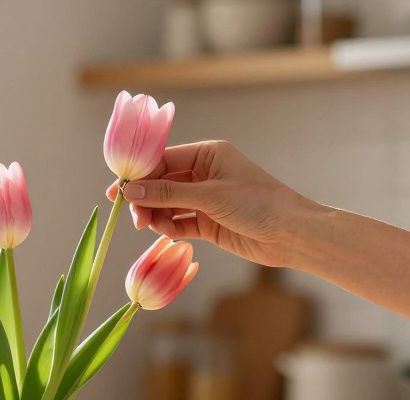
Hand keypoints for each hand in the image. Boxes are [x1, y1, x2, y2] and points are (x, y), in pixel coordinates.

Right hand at [105, 140, 326, 268]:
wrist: (291, 234)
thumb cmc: (257, 204)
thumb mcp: (210, 196)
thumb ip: (168, 193)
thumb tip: (131, 191)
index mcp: (208, 154)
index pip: (163, 160)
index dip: (139, 175)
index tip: (118, 190)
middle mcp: (204, 173)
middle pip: (162, 183)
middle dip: (146, 198)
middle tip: (133, 216)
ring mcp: (205, 199)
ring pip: (168, 204)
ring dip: (155, 215)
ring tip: (148, 226)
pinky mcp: (208, 222)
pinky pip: (178, 222)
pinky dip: (168, 227)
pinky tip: (163, 232)